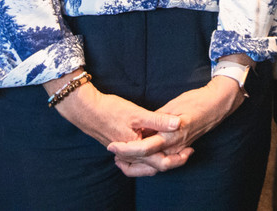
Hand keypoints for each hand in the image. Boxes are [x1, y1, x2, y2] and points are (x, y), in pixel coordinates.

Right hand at [52, 82, 184, 177]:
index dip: (178, 158)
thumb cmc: (110, 110)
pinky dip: (149, 158)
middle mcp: (130, 156)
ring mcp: (124, 154)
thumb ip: (158, 120)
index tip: (190, 149)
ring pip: (145, 165)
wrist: (86, 110)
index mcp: (136, 149)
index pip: (161, 162)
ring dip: (161, 159)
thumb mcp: (136, 113)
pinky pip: (137, 160)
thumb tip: (179, 123)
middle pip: (154, 167)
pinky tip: (155, 148)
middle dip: (172, 161)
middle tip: (188, 152)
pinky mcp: (120, 148)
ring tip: (176, 152)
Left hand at [109, 77, 245, 174]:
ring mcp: (180, 149)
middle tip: (114, 154)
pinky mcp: (182, 147)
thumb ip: (156, 118)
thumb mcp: (173, 105)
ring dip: (138, 163)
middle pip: (147, 162)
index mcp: (171, 134)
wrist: (218, 104)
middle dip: (129, 162)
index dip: (125, 149)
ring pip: (155, 165)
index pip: (144, 148)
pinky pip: (164, 159)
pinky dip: (150, 160)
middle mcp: (175, 146)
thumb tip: (140, 127)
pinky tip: (140, 153)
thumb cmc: (197, 100)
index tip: (112, 145)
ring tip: (122, 156)